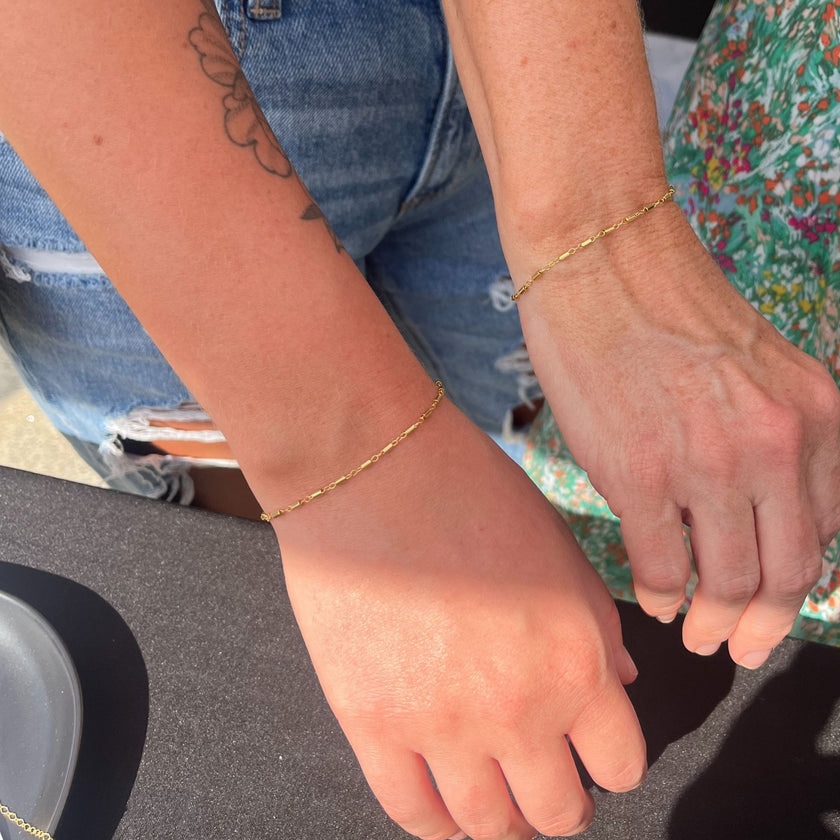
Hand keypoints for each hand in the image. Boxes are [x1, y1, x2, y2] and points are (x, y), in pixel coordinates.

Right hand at [270, 402, 644, 839]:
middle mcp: (519, 707)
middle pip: (557, 812)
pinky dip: (435, 824)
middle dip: (560, 804)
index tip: (591, 755)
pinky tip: (441, 808)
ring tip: (494, 800)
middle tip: (544, 783)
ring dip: (501, 822)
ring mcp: (441, 723)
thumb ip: (599, 627)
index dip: (610, 764)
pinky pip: (411, 812)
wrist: (373, 468)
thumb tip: (621, 684)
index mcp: (577, 660)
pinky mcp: (371, 722)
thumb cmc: (470, 493)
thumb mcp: (560, 550)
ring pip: (488, 825)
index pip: (621, 764)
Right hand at [513, 206, 839, 667]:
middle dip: (765, 624)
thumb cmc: (666, 305)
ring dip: (715, 622)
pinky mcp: (639, 476)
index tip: (777, 603)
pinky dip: (662, 596)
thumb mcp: (757, 365)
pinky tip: (654, 599)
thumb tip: (754, 512)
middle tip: (742, 645)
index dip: (801, 581)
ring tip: (699, 635)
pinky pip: (662, 567)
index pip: (828, 531)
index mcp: (814, 414)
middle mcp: (774, 445)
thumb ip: (774, 437)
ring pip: (730, 582)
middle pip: (788, 572)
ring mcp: (707, 465)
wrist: (600, 260)